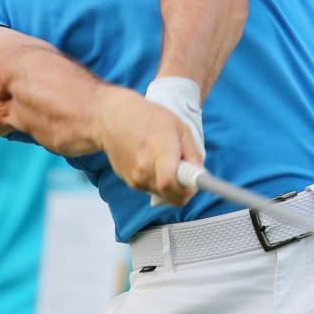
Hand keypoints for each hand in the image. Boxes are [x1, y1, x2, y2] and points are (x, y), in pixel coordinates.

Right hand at [96, 88, 203, 205]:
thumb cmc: (147, 118)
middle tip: (186, 171)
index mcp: (158, 150)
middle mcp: (143, 168)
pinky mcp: (130, 182)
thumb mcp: (179, 127)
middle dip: (184, 188)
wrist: (112, 118)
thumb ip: (192, 152)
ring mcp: (134, 177)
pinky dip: (158, 181)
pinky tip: (152, 162)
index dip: (187, 190)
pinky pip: (152, 190)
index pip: (170, 183)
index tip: (195, 186)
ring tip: (166, 161)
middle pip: (171, 195)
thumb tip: (201, 174)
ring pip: (163, 195)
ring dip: (170, 185)